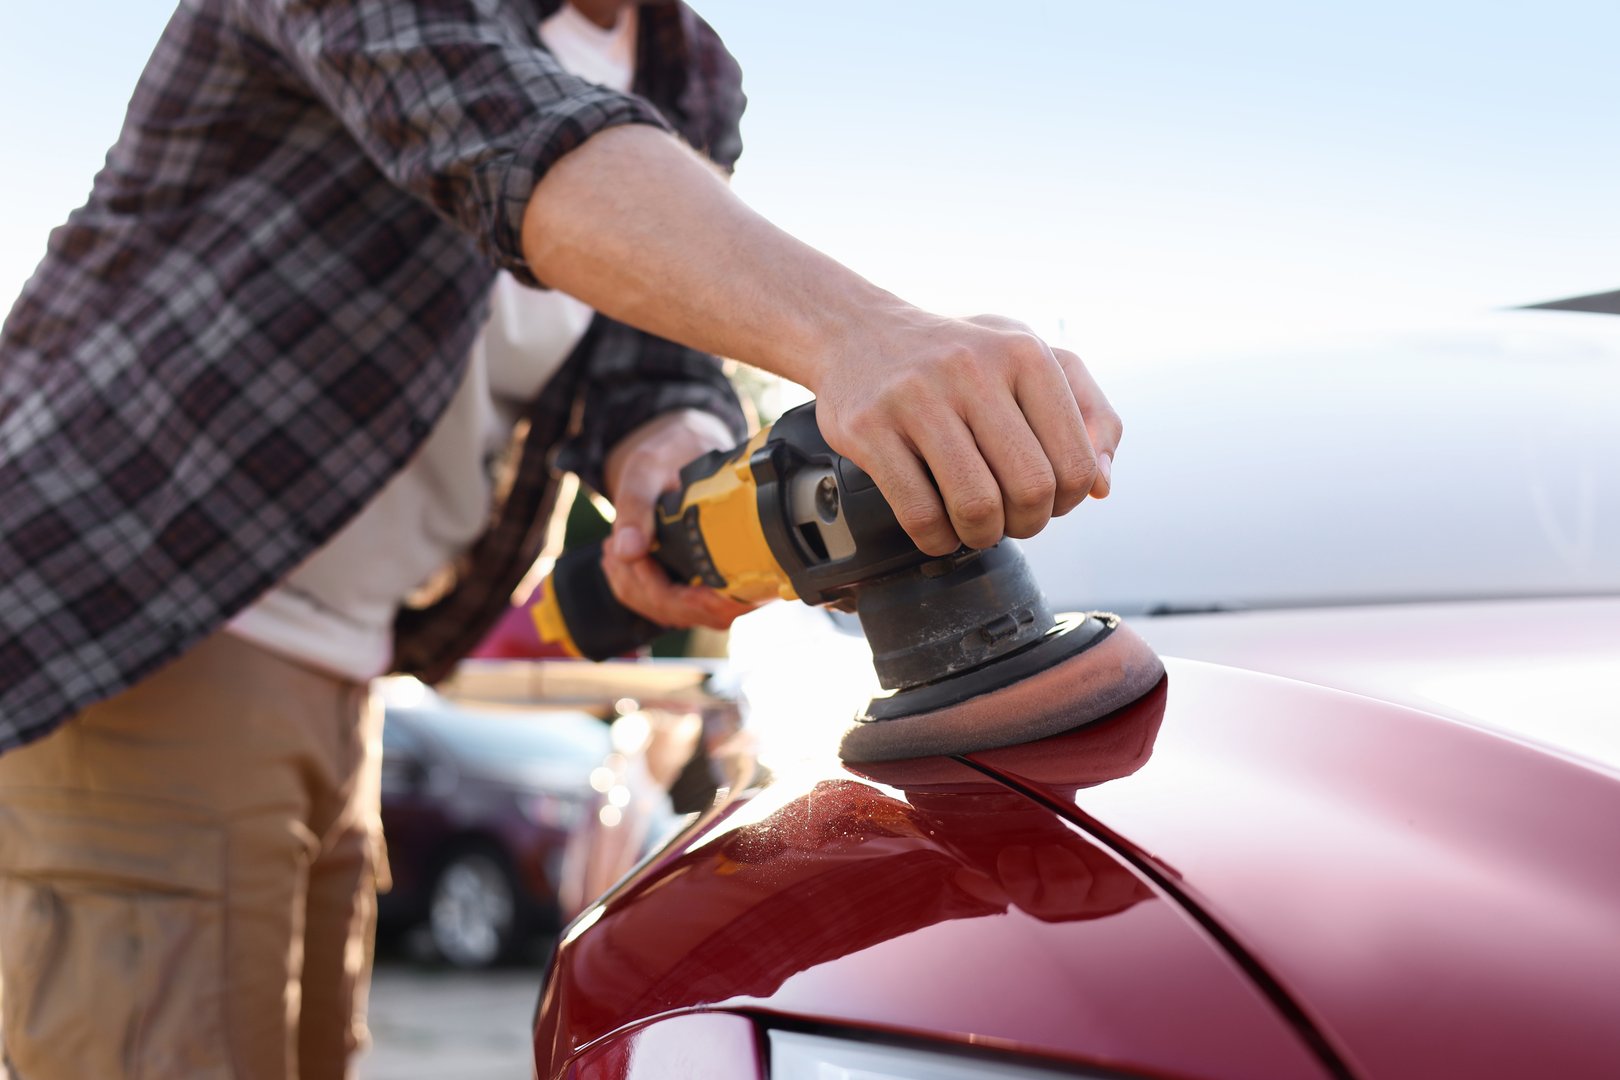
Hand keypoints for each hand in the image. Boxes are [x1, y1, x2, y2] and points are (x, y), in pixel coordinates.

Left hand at [601, 410, 757, 630]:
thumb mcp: (649, 469)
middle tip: (617, 547)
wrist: (683, 443)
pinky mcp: (694, 579)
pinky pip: (664, 602)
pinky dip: (634, 585)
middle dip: (644, 587)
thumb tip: (628, 550)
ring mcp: (713, 577)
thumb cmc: (674, 451)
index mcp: (742, 542)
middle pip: (690, 614)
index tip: (644, 562)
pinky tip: (620, 556)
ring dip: (634, 586)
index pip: (718, 607)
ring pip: (672, 612)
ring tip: (616, 546)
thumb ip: (636, 506)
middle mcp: (734, 568)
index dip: (677, 598)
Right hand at [811, 310, 1121, 555]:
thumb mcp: (1029, 360)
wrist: (857, 332)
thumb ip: (1088, 414)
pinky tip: (937, 528)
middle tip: (1010, 520)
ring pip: (976, 506)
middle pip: (1029, 489)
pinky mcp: (868, 428)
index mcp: (1023, 354)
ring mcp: (915, 397)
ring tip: (974, 527)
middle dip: (1026, 524)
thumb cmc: (959, 358)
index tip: (1044, 500)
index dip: (1066, 502)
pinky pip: (919, 513)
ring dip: (981, 536)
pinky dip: (936, 539)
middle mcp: (972, 369)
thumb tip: (1102, 487)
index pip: (1076, 464)